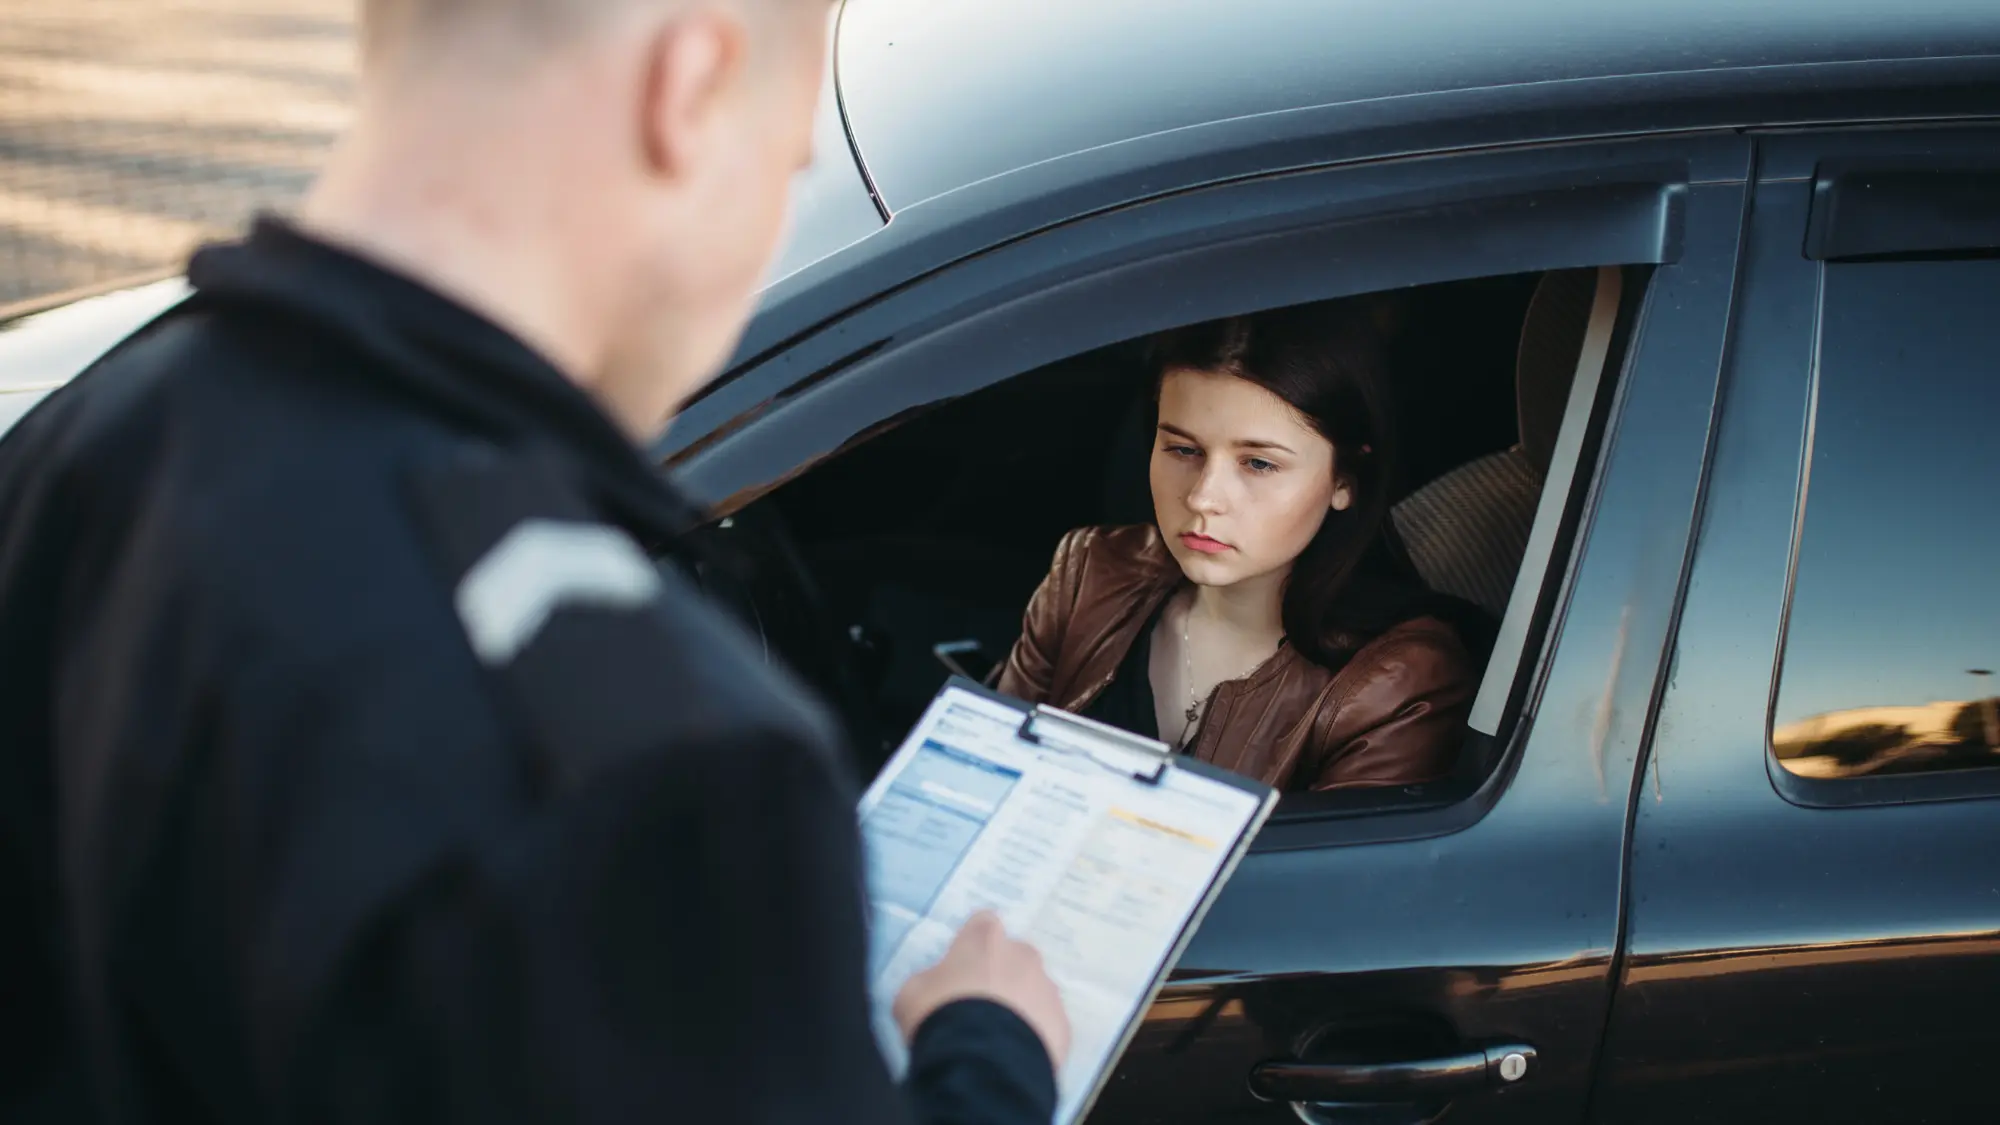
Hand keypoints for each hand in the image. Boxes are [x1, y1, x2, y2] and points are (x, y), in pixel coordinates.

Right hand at [892, 911, 1071, 1070]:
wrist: (982, 1063)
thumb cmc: (941, 1016)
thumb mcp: (912, 993)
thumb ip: (930, 980)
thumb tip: (936, 986)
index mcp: (985, 939)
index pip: (983, 924)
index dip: (972, 944)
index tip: (963, 964)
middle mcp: (1023, 956)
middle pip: (1014, 957)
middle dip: (1000, 975)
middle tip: (979, 1006)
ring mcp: (1047, 990)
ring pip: (1034, 991)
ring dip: (1020, 1006)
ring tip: (997, 1038)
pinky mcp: (1062, 1025)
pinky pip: (1046, 1025)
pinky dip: (1034, 1036)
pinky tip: (1014, 1054)